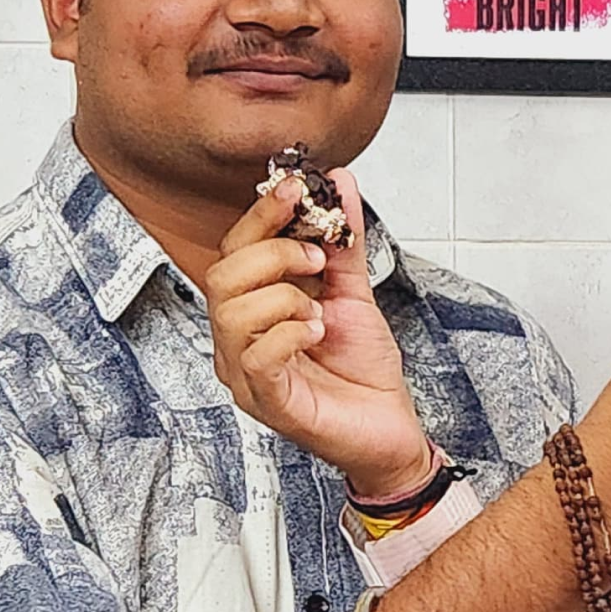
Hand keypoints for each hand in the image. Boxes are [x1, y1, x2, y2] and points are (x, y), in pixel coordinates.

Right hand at [204, 169, 435, 499]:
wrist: (390, 428)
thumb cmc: (362, 370)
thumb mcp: (353, 292)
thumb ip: (341, 241)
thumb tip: (339, 182)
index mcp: (251, 309)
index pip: (233, 251)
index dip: (260, 214)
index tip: (296, 187)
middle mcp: (236, 341)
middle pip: (221, 276)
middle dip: (273, 252)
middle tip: (317, 259)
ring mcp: (246, 374)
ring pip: (231, 313)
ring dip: (284, 296)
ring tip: (320, 309)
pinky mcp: (268, 404)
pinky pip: (258, 357)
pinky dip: (290, 333)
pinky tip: (318, 331)